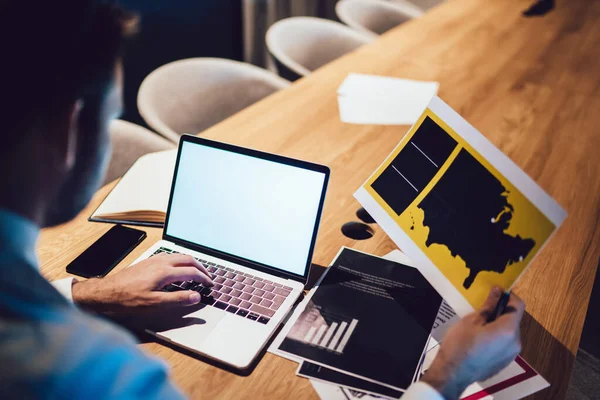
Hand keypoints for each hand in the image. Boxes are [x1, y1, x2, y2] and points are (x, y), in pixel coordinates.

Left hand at [71, 254, 213, 312]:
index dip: (204, 278)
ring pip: (179, 255)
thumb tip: (196, 297)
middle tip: (208, 277)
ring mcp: (154, 259)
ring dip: (191, 262)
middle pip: (188, 259)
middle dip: (201, 267)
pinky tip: (178, 269)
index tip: (210, 285)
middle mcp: (161, 262)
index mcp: (165, 272)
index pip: (192, 272)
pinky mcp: (148, 261)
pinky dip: (180, 261)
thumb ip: (177, 299)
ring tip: (196, 272)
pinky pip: (170, 256)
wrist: (106, 292)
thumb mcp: (154, 303)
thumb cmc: (128, 299)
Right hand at [422, 287, 524, 399]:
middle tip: (482, 308)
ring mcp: (511, 354)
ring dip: (498, 324)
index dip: (508, 295)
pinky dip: (496, 336)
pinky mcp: (504, 362)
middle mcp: (516, 342)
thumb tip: (498, 291)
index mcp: (509, 329)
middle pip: (514, 319)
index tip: (495, 291)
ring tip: (479, 324)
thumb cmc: (460, 343)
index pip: (518, 305)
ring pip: (509, 332)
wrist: (453, 373)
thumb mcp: (472, 320)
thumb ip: (489, 305)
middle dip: (501, 311)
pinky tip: (480, 339)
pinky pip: (504, 343)